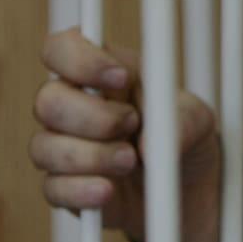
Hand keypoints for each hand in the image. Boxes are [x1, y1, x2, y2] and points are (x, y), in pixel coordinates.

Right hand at [31, 27, 220, 241]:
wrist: (185, 189)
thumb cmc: (182, 136)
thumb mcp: (197, 121)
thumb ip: (182, 121)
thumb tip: (148, 145)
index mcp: (97, 73)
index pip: (60, 49)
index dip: (80, 60)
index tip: (121, 78)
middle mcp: (71, 106)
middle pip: (47, 101)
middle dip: (93, 117)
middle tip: (132, 124)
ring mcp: (62, 147)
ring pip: (44, 147)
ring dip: (91, 156)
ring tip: (131, 162)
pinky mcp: (63, 187)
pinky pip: (52, 188)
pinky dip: (80, 191)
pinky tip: (107, 192)